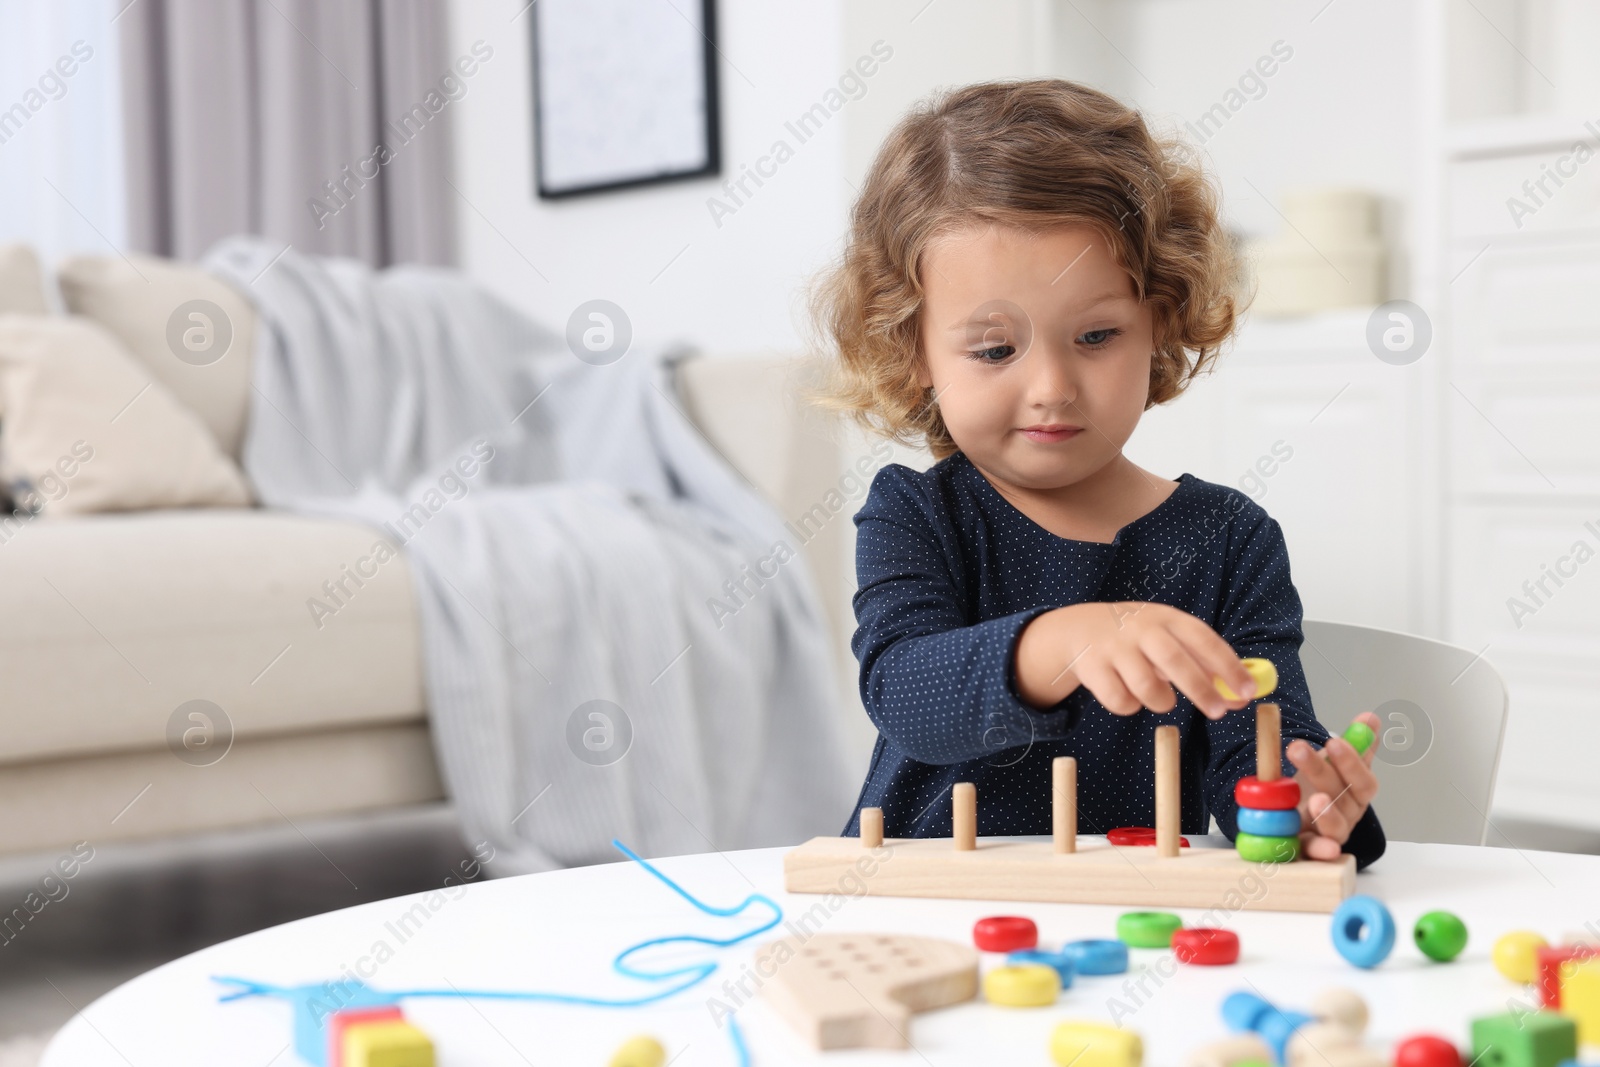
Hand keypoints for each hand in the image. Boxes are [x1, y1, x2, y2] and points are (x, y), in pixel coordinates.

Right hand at [1014, 601, 1258, 718]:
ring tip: (1161, 699)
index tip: (1247, 691)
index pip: (1203, 639)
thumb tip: (1241, 696)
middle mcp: (1140, 629)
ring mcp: (1113, 648)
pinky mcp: (1091, 668)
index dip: (1228, 665)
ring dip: (1161, 701)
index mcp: (1166, 618)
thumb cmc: (1138, 639)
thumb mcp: (1169, 638)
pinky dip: (1130, 705)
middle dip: (1201, 689)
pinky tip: (1128, 694)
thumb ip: (1204, 665)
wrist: (1080, 628)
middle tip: (1219, 712)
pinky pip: (1120, 700)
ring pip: (1147, 687)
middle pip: (1175, 660)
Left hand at [1289, 711, 1380, 860]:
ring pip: (1336, 828)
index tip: (1334, 741)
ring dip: (1328, 815)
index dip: (1352, 762)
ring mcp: (1330, 835)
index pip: (1362, 780)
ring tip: (1316, 799)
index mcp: (1356, 794)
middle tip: (1298, 748)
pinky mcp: (1309, 849)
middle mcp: (1347, 816)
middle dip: (1321, 772)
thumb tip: (1370, 718)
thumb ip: (1353, 746)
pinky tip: (1323, 847)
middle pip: (1341, 797)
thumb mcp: (1332, 765)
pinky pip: (1316, 852)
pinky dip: (1321, 851)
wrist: (1296, 815)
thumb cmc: (1319, 787)